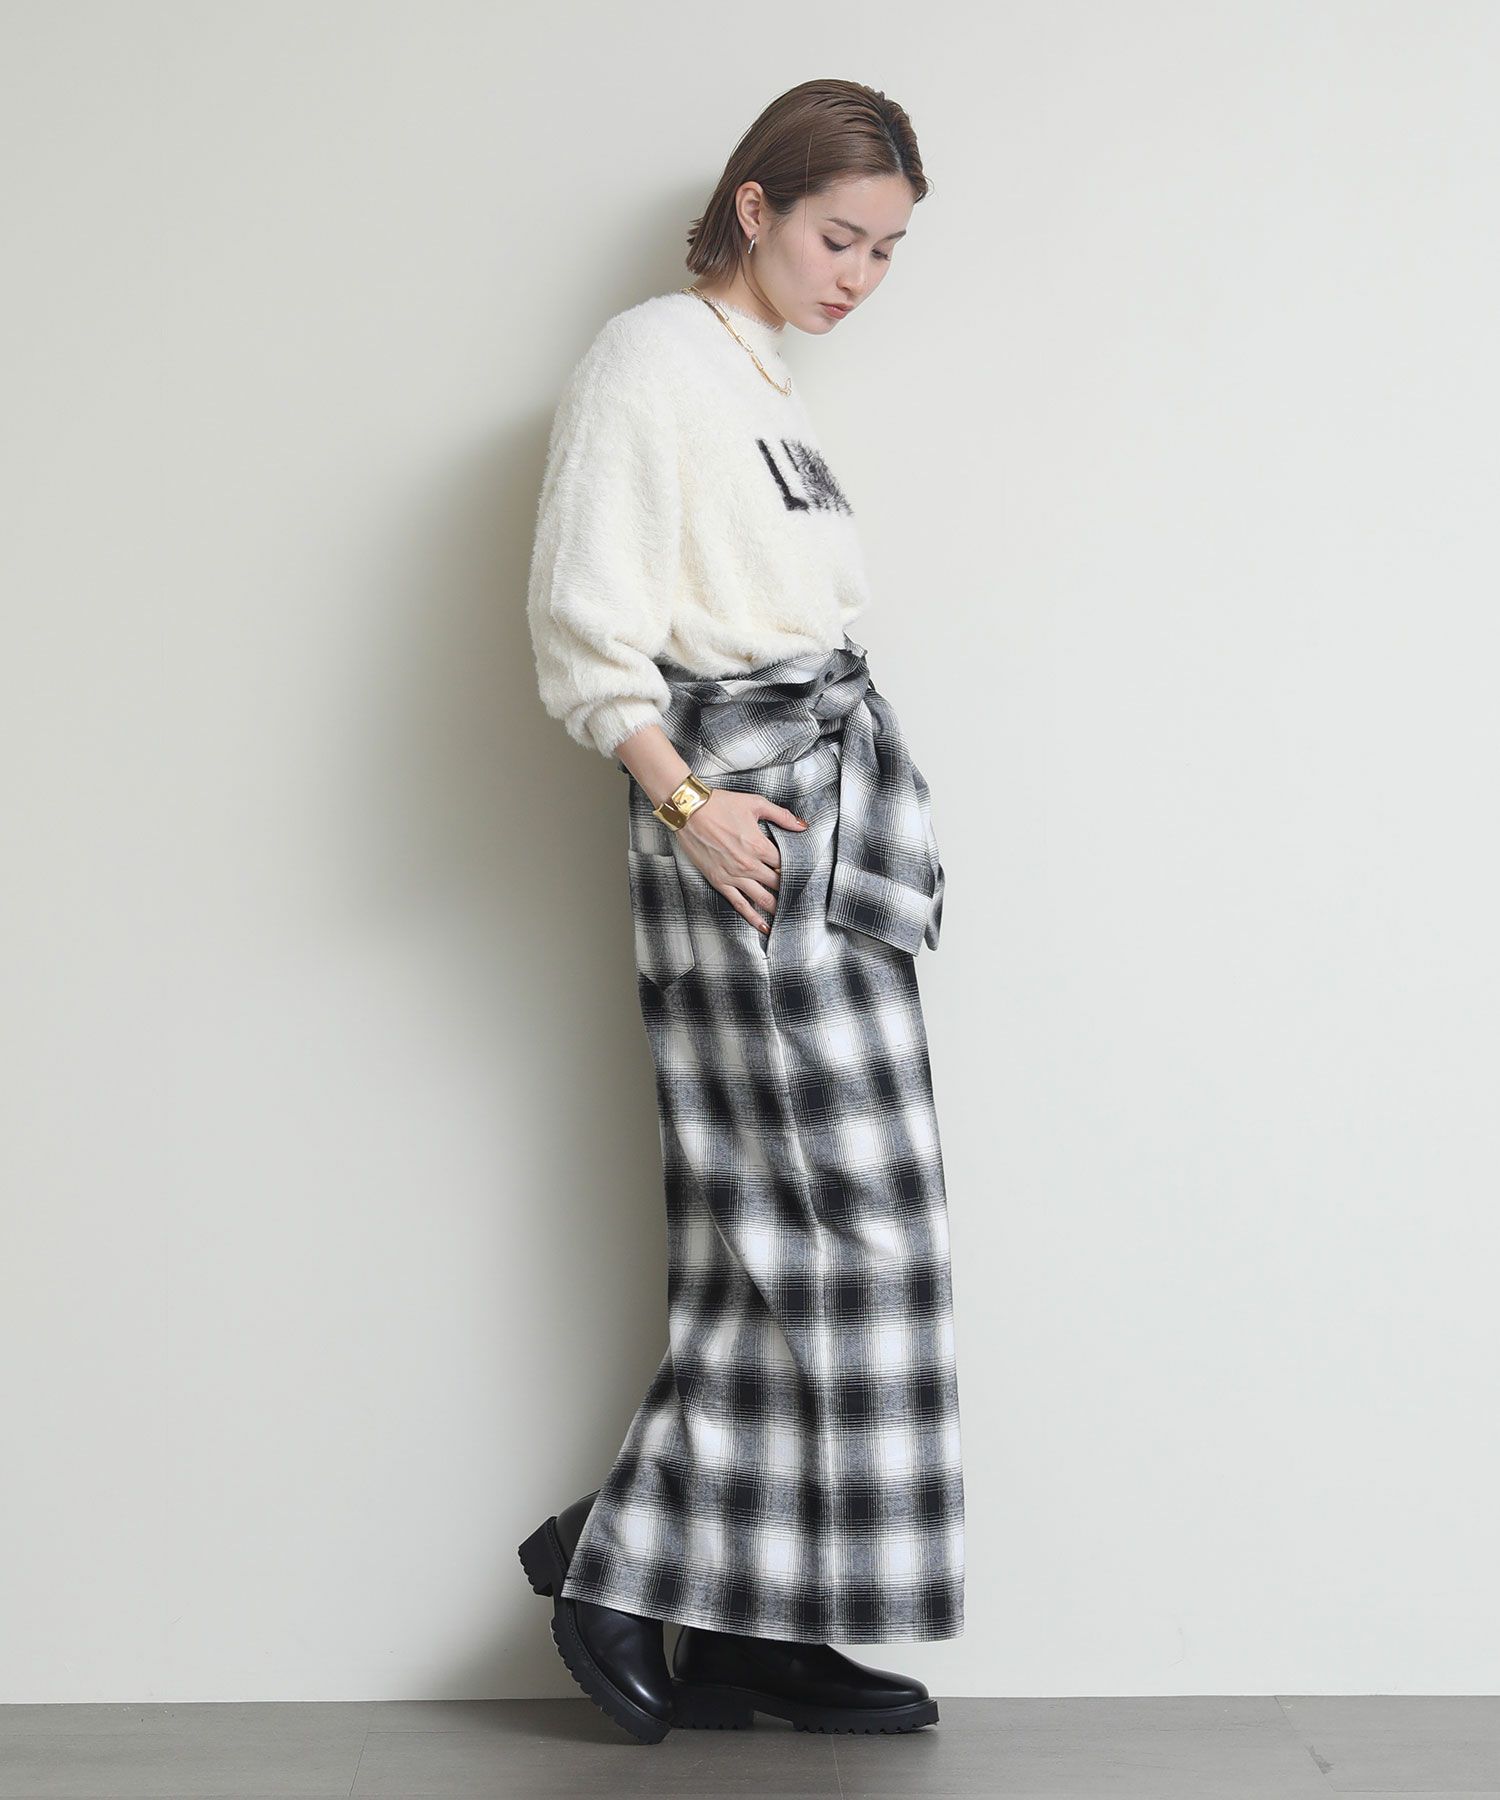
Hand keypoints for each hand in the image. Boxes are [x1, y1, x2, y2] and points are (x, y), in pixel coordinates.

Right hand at [674, 789, 806, 934]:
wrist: (688, 810)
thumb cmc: (720, 804)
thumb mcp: (755, 804)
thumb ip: (781, 816)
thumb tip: (802, 826)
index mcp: (759, 846)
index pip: (786, 865)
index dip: (796, 869)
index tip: (803, 874)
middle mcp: (748, 865)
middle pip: (777, 884)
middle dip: (790, 890)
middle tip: (800, 897)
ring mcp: (733, 876)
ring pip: (762, 899)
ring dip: (776, 908)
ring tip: (788, 916)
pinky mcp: (719, 882)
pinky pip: (739, 904)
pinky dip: (753, 917)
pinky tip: (763, 926)